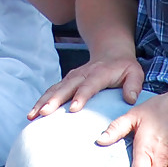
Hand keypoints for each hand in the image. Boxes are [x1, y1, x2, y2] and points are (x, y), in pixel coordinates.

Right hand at [28, 54, 144, 119]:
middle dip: (54, 100)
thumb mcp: (135, 73)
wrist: (111, 52)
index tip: (73, 108)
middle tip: (44, 112)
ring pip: (55, 88)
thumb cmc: (124, 67)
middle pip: (66, 87)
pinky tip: (33, 113)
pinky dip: (41, 100)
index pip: (89, 85)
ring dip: (43, 101)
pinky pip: (52, 90)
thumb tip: (130, 99)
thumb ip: (134, 85)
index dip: (81, 96)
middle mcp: (83, 74)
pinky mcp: (66, 81)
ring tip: (32, 115)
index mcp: (100, 73)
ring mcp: (72, 77)